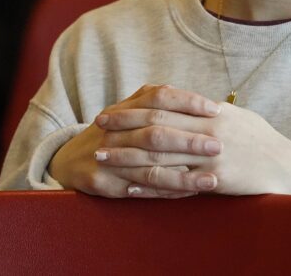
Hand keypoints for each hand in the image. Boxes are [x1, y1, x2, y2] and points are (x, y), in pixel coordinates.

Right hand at [48, 84, 222, 198]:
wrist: (71, 159)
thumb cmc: (116, 132)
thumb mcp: (132, 110)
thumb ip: (164, 104)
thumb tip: (212, 105)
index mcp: (127, 107)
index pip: (160, 97)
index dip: (189, 102)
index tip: (217, 110)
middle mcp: (114, 129)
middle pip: (156, 132)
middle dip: (190, 140)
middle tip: (219, 146)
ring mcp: (106, 156)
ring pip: (150, 167)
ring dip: (183, 176)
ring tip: (212, 181)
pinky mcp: (102, 182)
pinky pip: (139, 190)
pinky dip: (166, 192)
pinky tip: (188, 194)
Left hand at [95, 98, 290, 198]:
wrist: (288, 168)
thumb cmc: (263, 142)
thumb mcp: (238, 118)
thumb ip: (210, 112)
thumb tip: (188, 103)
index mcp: (212, 112)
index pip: (165, 104)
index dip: (134, 106)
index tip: (112, 109)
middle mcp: (208, 130)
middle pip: (156, 124)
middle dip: (124, 125)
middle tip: (97, 127)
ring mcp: (210, 155)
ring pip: (160, 154)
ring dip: (127, 155)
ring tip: (103, 156)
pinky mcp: (214, 179)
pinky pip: (175, 183)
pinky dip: (148, 186)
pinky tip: (128, 187)